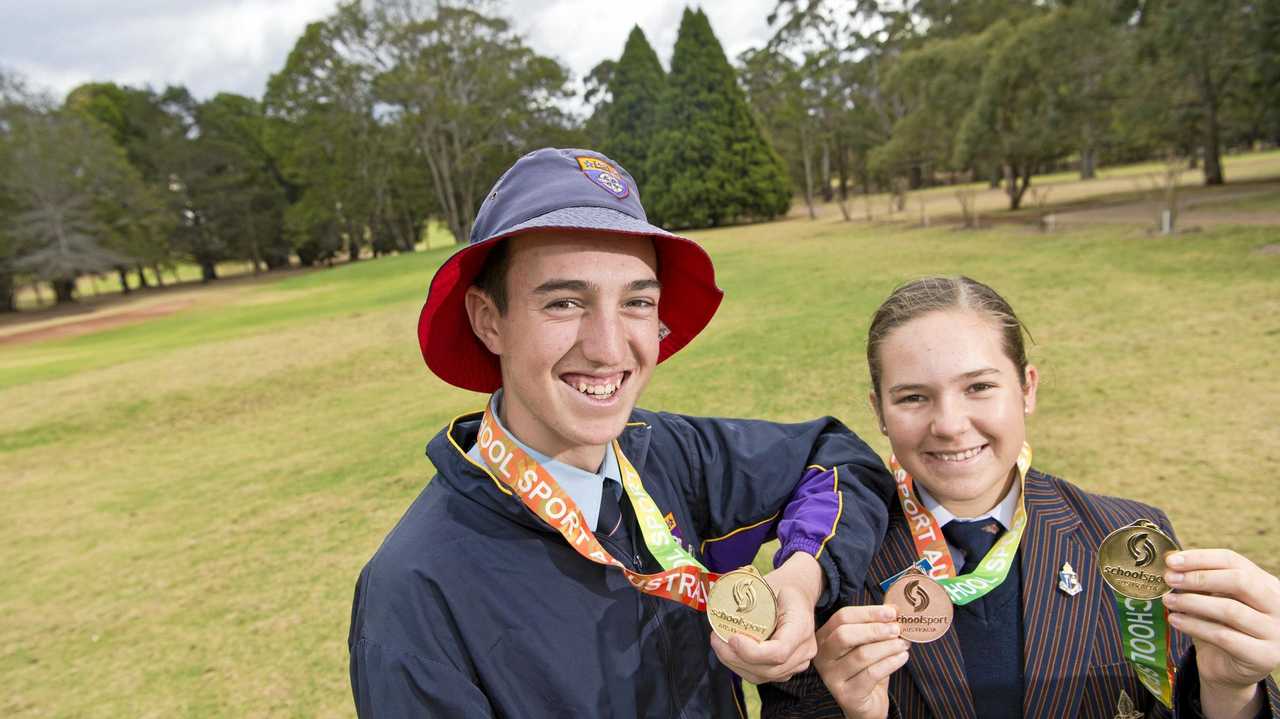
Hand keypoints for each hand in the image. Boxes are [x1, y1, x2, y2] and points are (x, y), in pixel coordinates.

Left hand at [709, 553, 821, 683]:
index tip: (732, 639)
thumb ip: (748, 595)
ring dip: (735, 664)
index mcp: (802, 626)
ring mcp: (798, 662)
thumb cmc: (783, 587)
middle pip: (769, 668)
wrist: (799, 594)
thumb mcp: (770, 584)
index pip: (779, 651)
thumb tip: (718, 600)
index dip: (752, 652)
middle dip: (736, 658)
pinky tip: (728, 653)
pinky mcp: (787, 669)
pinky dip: (742, 667)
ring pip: (763, 675)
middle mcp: (804, 649)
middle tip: (716, 640)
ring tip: (718, 645)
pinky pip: (762, 676)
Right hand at [813, 605, 908, 718]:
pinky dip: (891, 663)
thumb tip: (895, 608)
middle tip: (897, 628)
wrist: (866, 705)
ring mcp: (832, 677)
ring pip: (861, 655)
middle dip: (875, 629)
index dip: (868, 612)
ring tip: (904, 643)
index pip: (842, 617)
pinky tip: (902, 658)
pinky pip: (871, 674)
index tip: (892, 612)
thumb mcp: (868, 645)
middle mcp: (823, 656)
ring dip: (887, 647)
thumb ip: (876, 626)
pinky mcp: (847, 694)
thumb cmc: (867, 670)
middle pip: (845, 634)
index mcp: (825, 638)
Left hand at [1164, 549, 1279, 717]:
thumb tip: (1173, 564)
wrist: (1229, 669)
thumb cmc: (1219, 626)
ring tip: (1168, 601)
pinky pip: (1224, 636)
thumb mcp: (1213, 599)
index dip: (1201, 558)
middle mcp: (1278, 605)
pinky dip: (1194, 626)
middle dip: (1199, 578)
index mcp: (1267, 584)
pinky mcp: (1264, 656)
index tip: (1171, 560)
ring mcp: (1276, 632)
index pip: (1234, 561)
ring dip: (1192, 603)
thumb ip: (1201, 581)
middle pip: (1240, 581)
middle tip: (1170, 579)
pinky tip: (1175, 620)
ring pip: (1230, 610)